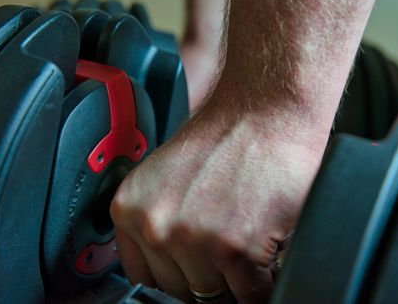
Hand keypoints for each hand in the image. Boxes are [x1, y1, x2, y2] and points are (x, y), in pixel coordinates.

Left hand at [110, 106, 323, 302]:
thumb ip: (157, 221)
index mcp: (131, 210)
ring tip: (247, 253)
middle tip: (225, 258)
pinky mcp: (237, 248)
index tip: (192, 275)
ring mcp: (195, 240)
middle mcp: (157, 227)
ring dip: (234, 283)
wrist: (265, 113)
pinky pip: (251, 295)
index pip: (145, 277)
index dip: (175, 277)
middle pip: (180, 290)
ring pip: (215, 295)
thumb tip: (170, 265)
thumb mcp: (165, 177)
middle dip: (206, 279)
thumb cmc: (225, 138)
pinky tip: (265, 260)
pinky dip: (262, 285)